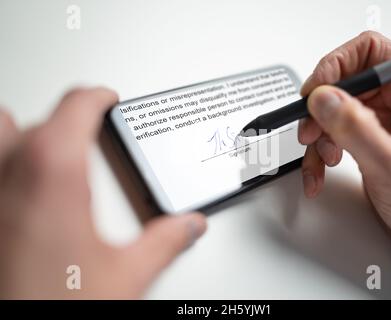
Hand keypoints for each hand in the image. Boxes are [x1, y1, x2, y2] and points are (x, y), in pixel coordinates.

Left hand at [0, 87, 206, 298]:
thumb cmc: (56, 305)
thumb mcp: (127, 275)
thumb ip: (166, 241)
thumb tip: (191, 226)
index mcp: (55, 171)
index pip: (77, 105)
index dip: (98, 97)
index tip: (108, 100)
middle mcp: (11, 171)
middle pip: (36, 116)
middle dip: (65, 119)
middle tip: (85, 131)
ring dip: (20, 130)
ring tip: (45, 143)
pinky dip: (5, 160)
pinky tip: (21, 184)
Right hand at [298, 31, 390, 259]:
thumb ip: (357, 130)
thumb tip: (324, 99)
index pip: (370, 52)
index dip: (336, 66)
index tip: (314, 93)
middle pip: (343, 83)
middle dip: (320, 111)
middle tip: (310, 133)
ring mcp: (382, 121)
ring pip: (332, 111)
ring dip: (317, 137)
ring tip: (321, 162)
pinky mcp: (368, 140)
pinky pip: (332, 134)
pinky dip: (319, 153)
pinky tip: (320, 173)